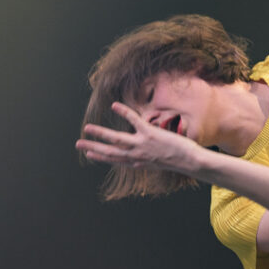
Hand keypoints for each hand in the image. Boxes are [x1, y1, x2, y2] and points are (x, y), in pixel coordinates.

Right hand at [76, 102, 201, 173]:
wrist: (190, 162)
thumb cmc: (178, 161)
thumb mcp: (159, 162)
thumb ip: (147, 159)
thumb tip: (140, 158)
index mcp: (138, 162)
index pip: (115, 159)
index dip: (101, 157)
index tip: (89, 154)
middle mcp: (137, 155)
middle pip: (110, 152)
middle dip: (93, 148)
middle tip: (78, 144)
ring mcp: (142, 145)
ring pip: (116, 139)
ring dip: (100, 133)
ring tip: (87, 128)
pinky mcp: (150, 134)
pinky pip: (134, 121)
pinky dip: (124, 112)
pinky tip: (114, 105)